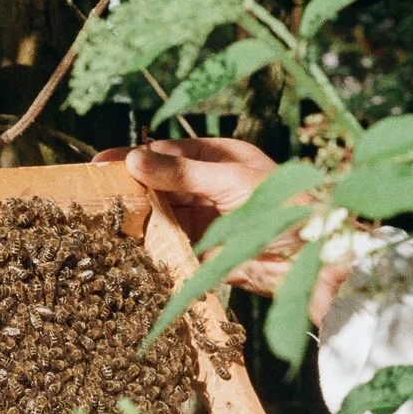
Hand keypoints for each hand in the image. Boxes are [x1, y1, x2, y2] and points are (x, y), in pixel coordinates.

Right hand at [95, 136, 353, 318]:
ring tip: (103, 224)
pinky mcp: (207, 253)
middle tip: (93, 197)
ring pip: (161, 217)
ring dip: (137, 222)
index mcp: (218, 158)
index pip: (167, 154)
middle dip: (129, 191)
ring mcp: (207, 220)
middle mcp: (209, 186)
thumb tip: (133, 160)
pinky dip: (153, 250)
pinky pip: (173, 248)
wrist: (320, 258)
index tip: (100, 164)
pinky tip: (128, 251)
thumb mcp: (230, 181)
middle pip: (159, 186)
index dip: (133, 159)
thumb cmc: (286, 205)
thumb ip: (181, 173)